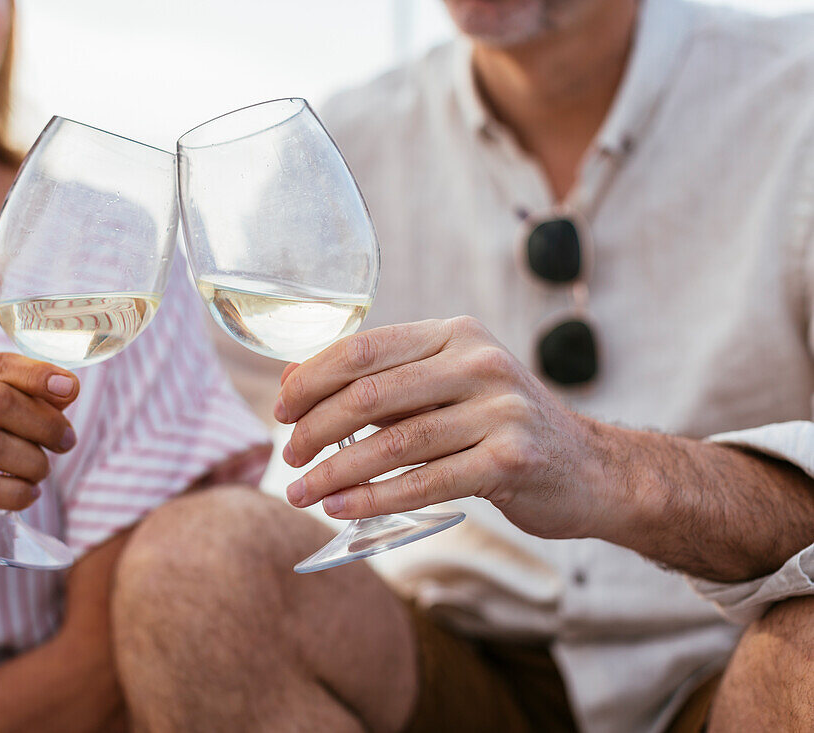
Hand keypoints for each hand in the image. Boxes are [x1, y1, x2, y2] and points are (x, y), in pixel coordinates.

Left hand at [274, 317, 610, 539]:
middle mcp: (478, 362)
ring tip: (300, 491)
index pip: (365, 348)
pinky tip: (341, 507)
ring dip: (336, 470)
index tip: (282, 407)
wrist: (591, 469)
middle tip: (289, 457)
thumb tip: (292, 379)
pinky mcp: (510, 460)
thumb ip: (379, 383)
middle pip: (371, 393)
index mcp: (455, 335)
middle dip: (315, 428)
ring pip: (393, 441)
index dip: (313, 377)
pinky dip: (375, 498)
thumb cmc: (502, 427)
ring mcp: (499, 410)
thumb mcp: (445, 388)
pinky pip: (425, 481)